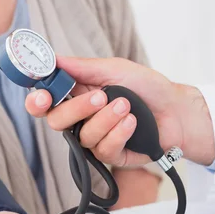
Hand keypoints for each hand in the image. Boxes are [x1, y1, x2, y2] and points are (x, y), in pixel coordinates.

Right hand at [25, 57, 214, 165]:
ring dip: (106, 119)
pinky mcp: (112, 154)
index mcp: (77, 95)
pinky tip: (133, 123)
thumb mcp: (115, 69)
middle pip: (57, 121)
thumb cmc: (148, 88)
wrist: (176, 110)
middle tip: (101, 97)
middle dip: (77, 108)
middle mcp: (82, 118)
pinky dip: (119, 134)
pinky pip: (103, 149)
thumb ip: (82, 68)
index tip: (43, 96)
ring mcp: (96, 138)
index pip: (46, 101)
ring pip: (83, 136)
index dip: (37, 100)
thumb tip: (53, 58)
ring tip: (128, 107)